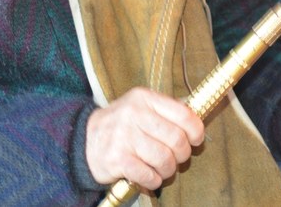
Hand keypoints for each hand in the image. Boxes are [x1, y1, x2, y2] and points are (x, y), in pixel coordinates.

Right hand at [85, 87, 205, 189]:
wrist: (84, 139)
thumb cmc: (121, 125)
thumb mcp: (141, 106)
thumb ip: (166, 111)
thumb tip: (196, 122)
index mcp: (144, 98)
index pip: (183, 114)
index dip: (196, 131)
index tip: (195, 140)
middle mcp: (134, 114)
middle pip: (176, 140)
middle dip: (182, 154)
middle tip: (177, 158)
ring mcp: (124, 137)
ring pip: (165, 159)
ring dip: (168, 170)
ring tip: (163, 169)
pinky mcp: (117, 159)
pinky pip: (148, 175)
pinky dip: (154, 180)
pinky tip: (150, 177)